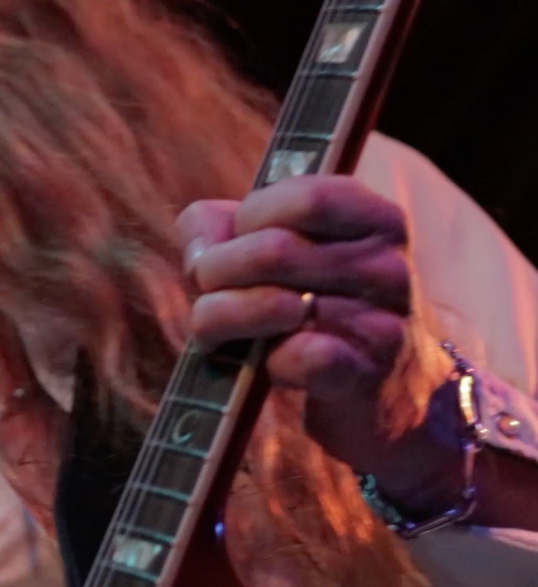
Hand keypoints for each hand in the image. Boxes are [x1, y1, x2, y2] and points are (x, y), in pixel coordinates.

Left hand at [179, 175, 537, 531]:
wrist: (382, 389)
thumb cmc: (309, 301)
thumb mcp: (270, 244)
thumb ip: (216, 225)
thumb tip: (199, 252)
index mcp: (375, 219)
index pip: (307, 197)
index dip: (252, 216)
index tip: (238, 238)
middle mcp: (387, 266)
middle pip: (275, 251)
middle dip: (216, 271)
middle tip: (208, 291)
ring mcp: (383, 323)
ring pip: (275, 305)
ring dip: (224, 319)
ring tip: (221, 328)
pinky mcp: (365, 376)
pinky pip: (298, 356)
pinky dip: (263, 360)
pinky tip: (265, 360)